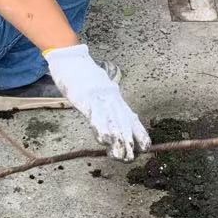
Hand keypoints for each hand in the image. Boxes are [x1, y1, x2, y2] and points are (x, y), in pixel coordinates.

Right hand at [44, 45, 150, 160]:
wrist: (71, 59)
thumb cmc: (84, 77)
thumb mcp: (100, 92)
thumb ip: (107, 106)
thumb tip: (112, 122)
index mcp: (115, 98)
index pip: (132, 118)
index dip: (140, 134)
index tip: (145, 149)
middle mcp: (112, 98)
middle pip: (125, 122)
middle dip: (130, 143)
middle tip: (131, 159)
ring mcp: (100, 97)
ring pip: (114, 120)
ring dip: (119, 140)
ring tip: (122, 156)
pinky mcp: (86, 97)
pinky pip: (96, 114)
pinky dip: (101, 128)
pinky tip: (104, 140)